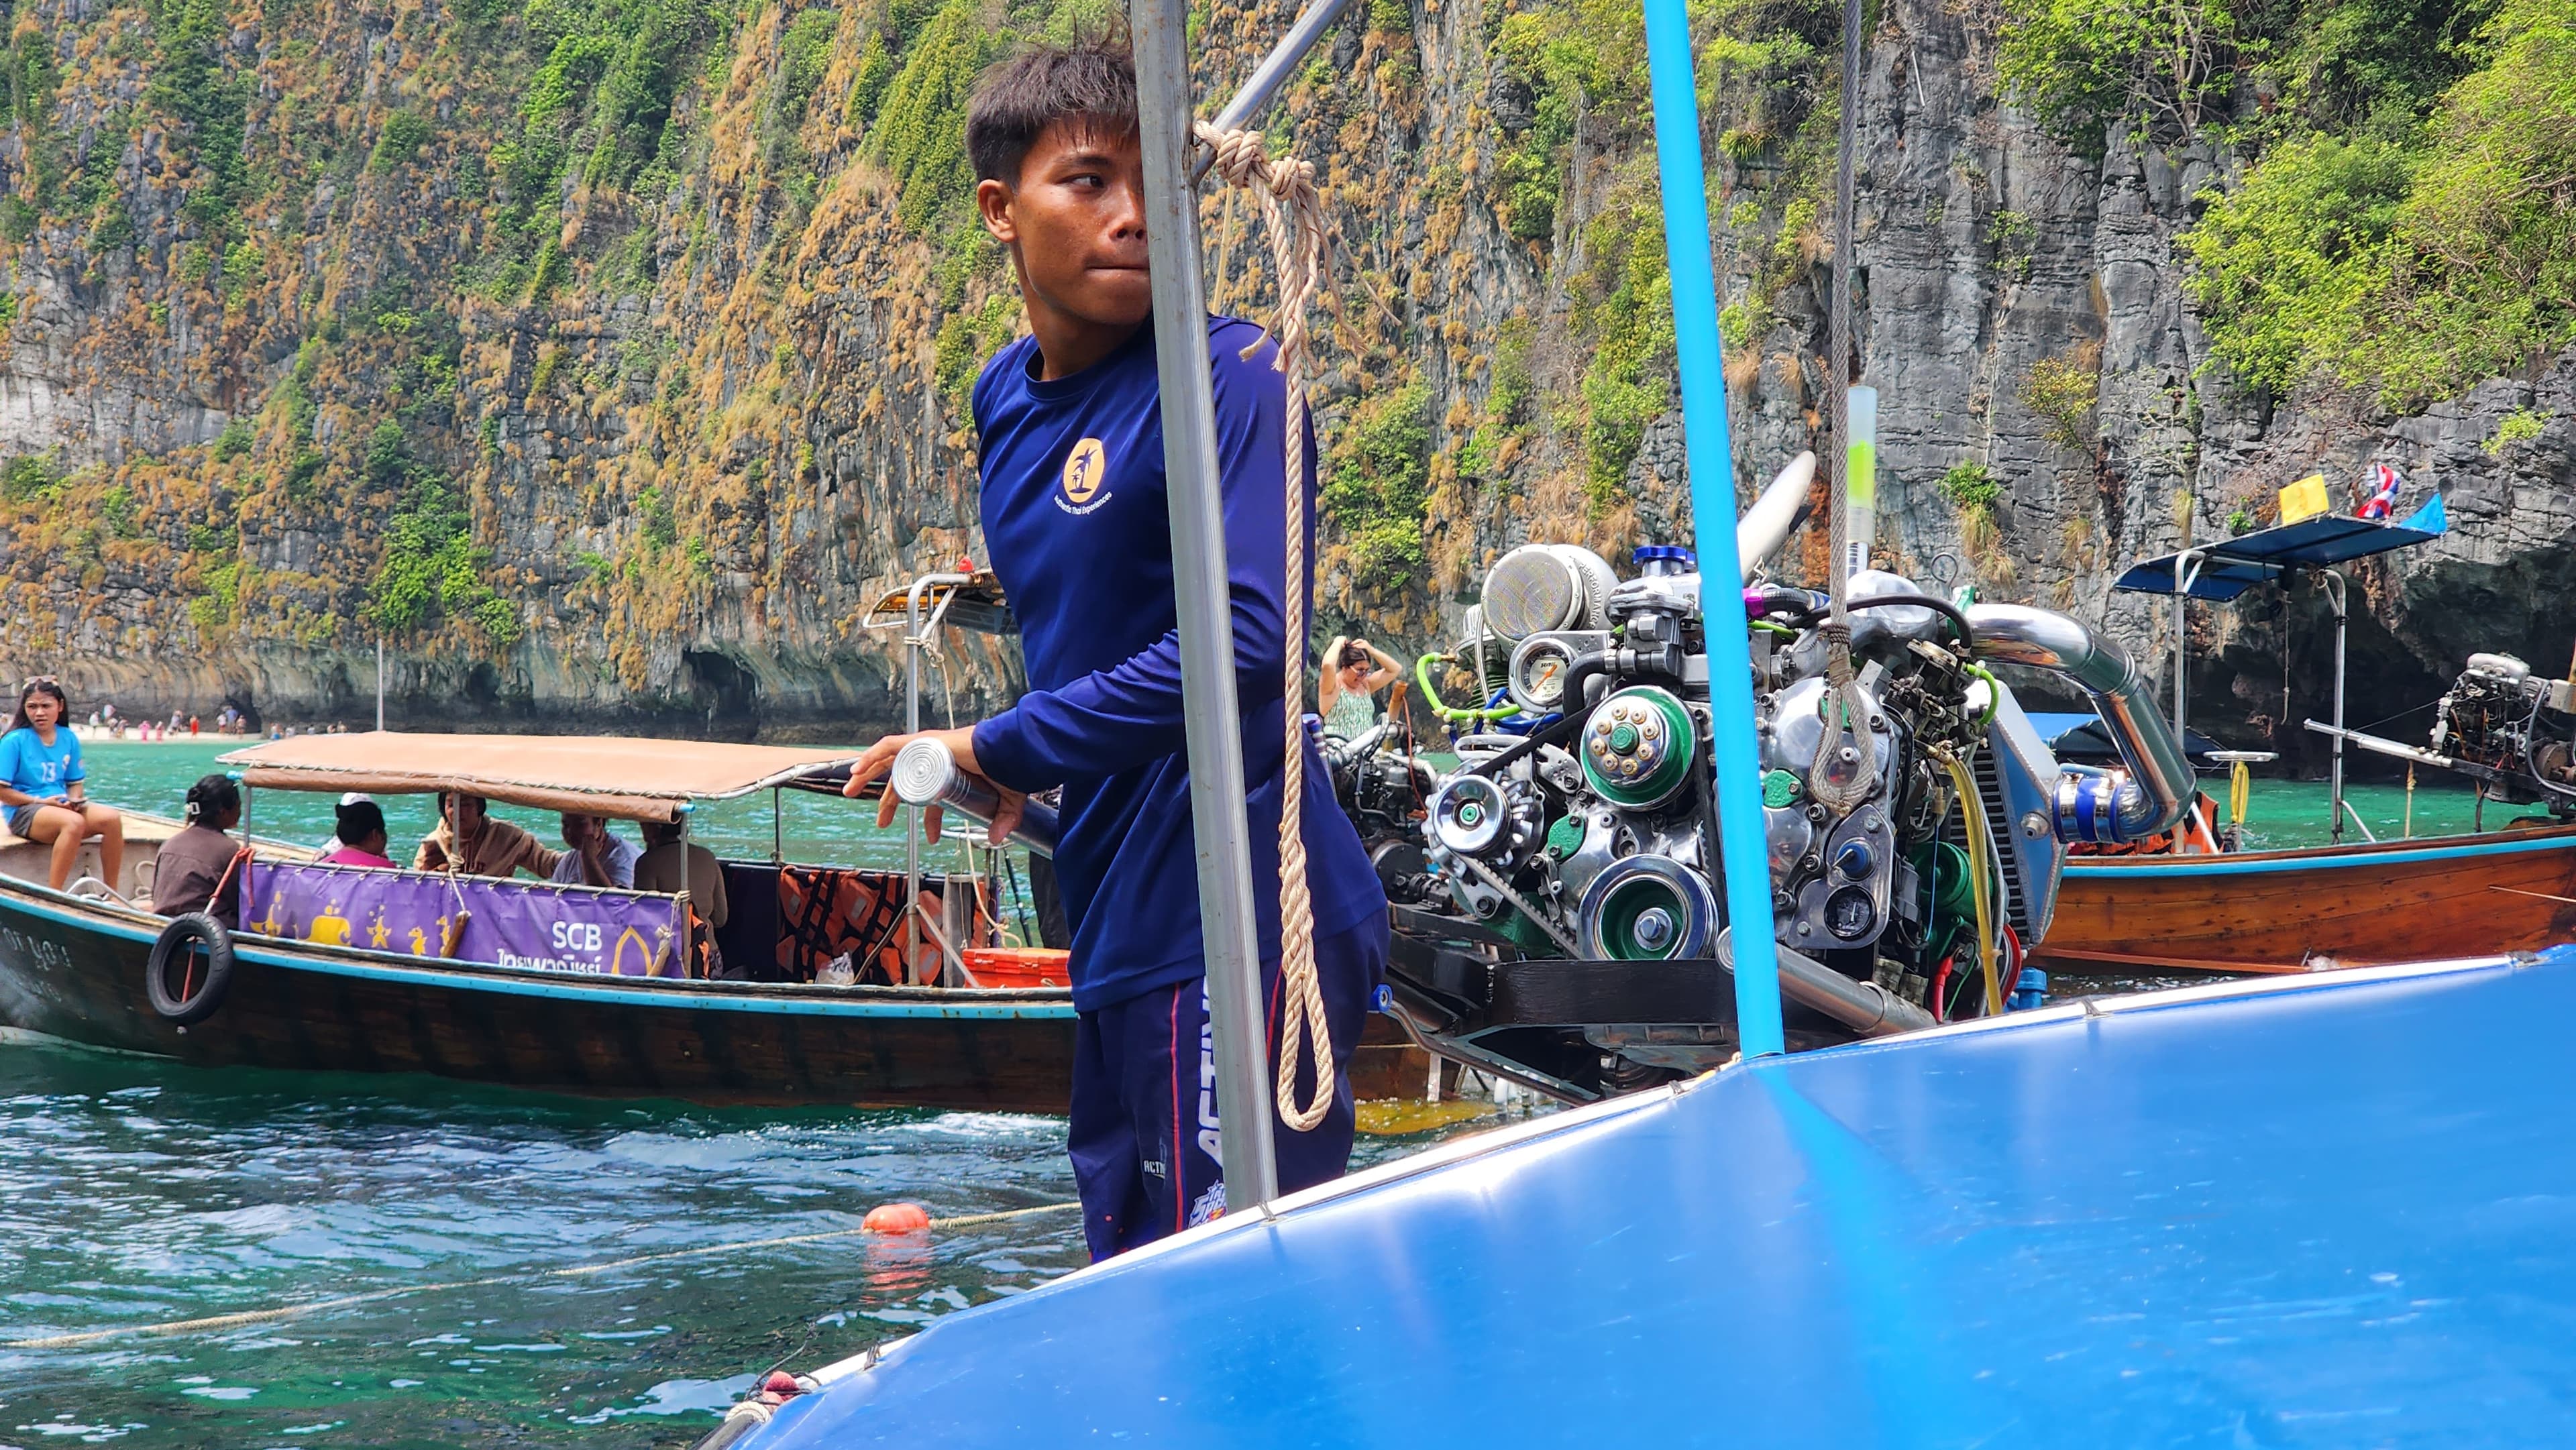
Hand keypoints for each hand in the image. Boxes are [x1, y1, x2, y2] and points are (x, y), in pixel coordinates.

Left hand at [842, 727, 1026, 846]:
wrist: (1010, 751)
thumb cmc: (1009, 766)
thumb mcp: (1005, 799)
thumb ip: (1003, 819)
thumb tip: (996, 839)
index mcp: (951, 770)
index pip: (932, 793)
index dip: (929, 818)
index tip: (932, 837)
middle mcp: (935, 758)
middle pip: (903, 778)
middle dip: (890, 801)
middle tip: (882, 822)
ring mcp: (928, 749)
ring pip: (890, 760)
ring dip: (868, 774)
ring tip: (849, 789)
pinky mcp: (924, 742)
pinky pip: (890, 747)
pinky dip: (872, 756)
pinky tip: (856, 770)